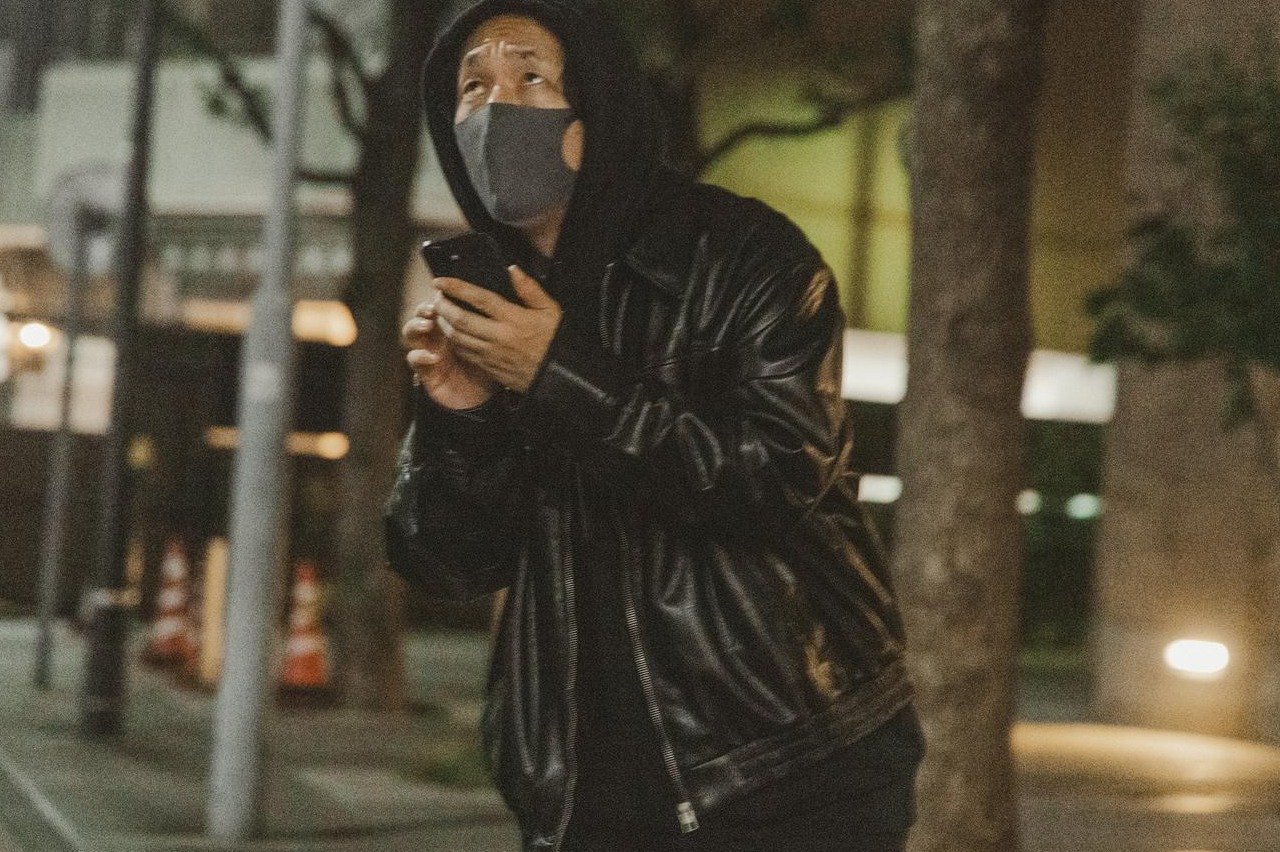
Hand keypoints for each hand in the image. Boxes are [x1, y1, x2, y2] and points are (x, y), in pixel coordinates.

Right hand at [402, 293, 497, 409]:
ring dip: (416, 326)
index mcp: (453, 326)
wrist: (484, 400)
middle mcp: (437, 336)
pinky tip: (433, 357)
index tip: (444, 290)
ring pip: (411, 333)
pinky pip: (414, 360)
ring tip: (428, 326)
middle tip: (433, 307)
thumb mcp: (497, 343)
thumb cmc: (491, 367)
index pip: (441, 305)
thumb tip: (507, 290)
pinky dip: (420, 356)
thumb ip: (497, 321)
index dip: (439, 296)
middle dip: (424, 308)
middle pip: (421, 315)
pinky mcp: (425, 371)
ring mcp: (428, 352)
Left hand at [431, 265, 562, 393]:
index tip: (440, 280)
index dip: (456, 288)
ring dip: (444, 323)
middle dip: (442, 305)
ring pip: (457, 337)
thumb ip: (530, 288)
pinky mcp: (488, 367)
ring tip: (440, 312)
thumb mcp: (549, 310)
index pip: (479, 299)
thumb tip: (512, 269)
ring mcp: (491, 353)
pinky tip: (452, 332)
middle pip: (460, 319)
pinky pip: (464, 352)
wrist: (556, 376)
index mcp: (514, 319)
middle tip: (436, 296)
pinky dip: (453, 340)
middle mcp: (499, 336)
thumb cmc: (554, 340)